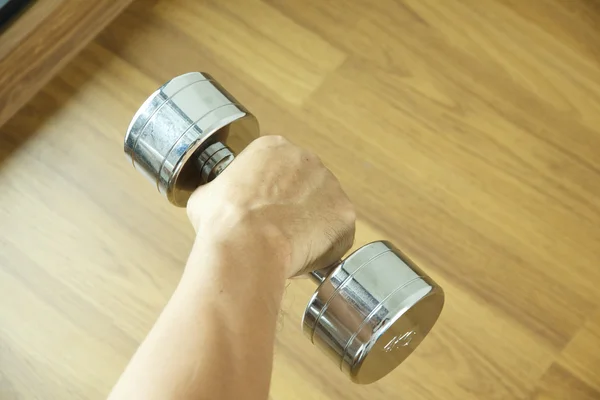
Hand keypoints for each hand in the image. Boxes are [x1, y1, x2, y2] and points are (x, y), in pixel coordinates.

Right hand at [186, 135, 355, 277]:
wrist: (247, 244)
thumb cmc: (223, 221)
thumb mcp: (205, 196)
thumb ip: (218, 191)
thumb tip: (213, 202)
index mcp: (272, 148)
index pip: (279, 169)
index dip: (271, 195)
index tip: (263, 212)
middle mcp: (306, 158)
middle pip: (306, 185)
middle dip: (295, 207)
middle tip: (278, 231)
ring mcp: (330, 184)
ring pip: (324, 209)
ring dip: (312, 226)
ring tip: (290, 247)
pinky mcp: (345, 213)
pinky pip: (338, 233)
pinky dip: (326, 247)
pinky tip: (305, 256)